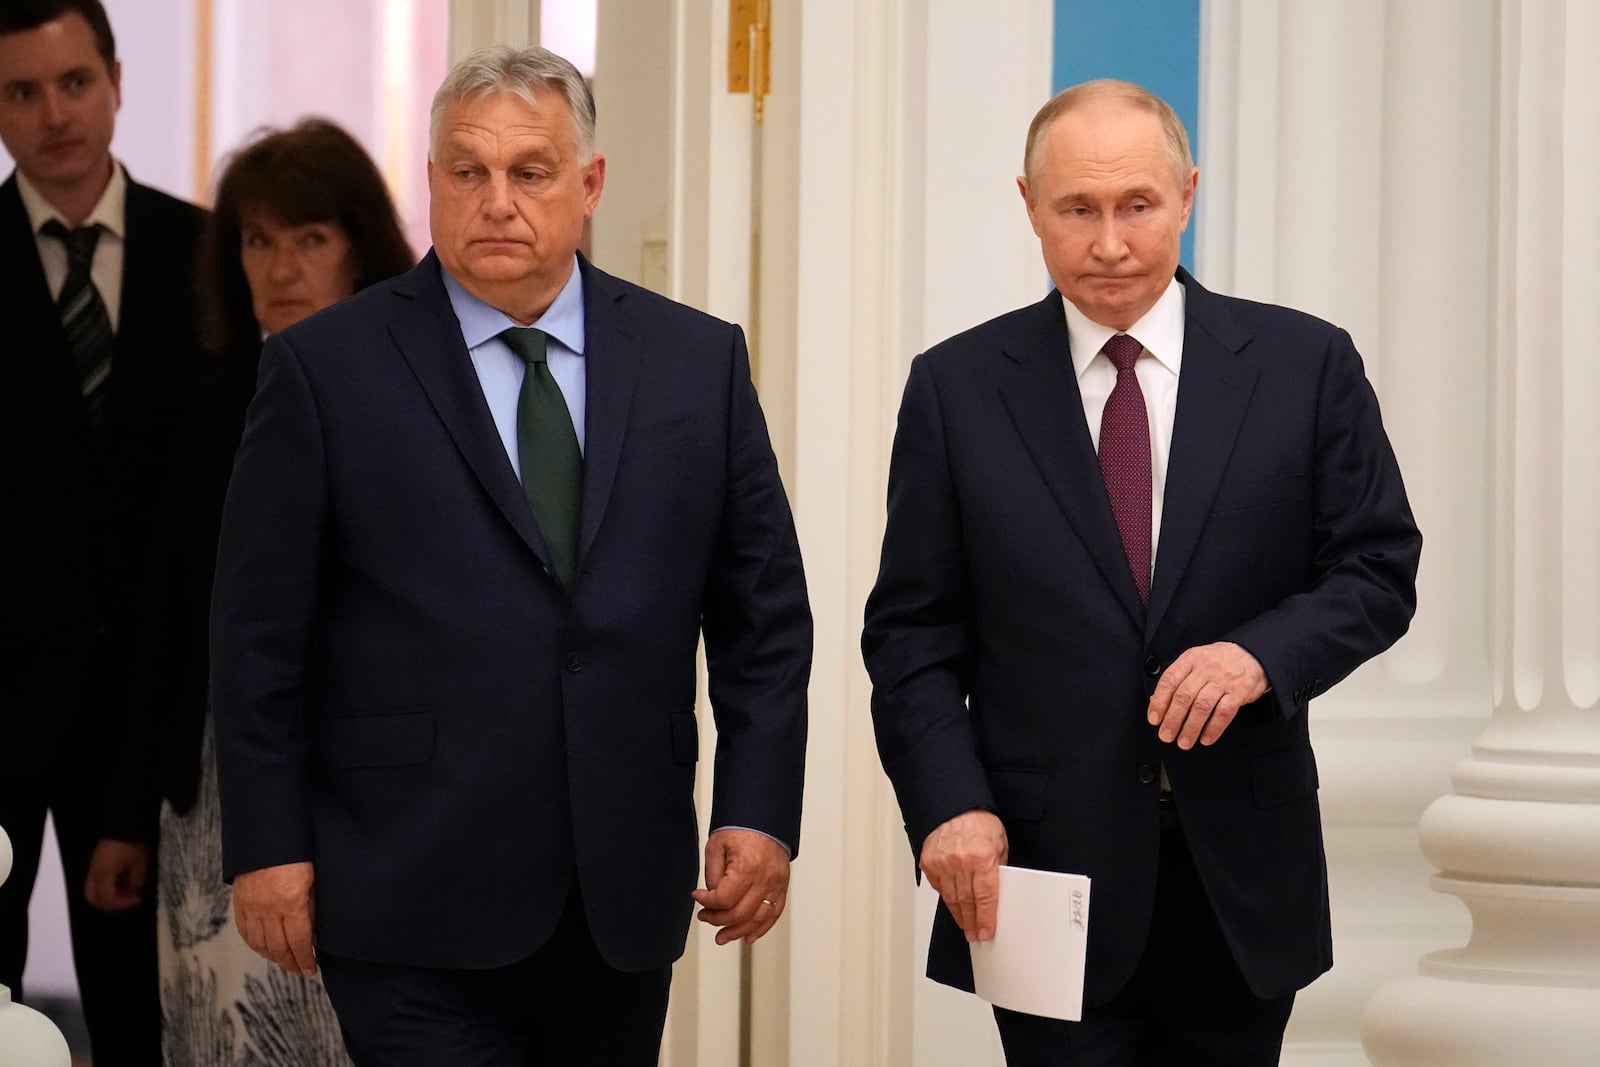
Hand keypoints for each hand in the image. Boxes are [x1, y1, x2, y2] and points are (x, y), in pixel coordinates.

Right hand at [83, 839, 150, 911]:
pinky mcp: (96, 862)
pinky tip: (122, 882)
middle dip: (110, 904)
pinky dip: (107, 886)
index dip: (122, 904)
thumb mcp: (140, 863)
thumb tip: (134, 892)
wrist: (126, 821)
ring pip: (92, 890)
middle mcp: (93, 873)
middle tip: (127, 901)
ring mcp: (93, 867)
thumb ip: (136, 882)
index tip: (137, 899)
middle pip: (93, 897)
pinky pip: (95, 881)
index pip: (106, 899)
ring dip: (108, 896)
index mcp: (103, 874)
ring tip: (126, 892)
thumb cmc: (133, 843)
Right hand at [233, 861, 317, 974]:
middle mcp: (269, 909)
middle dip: (291, 962)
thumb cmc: (296, 852)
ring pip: (261, 944)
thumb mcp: (313, 877)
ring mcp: (252, 907)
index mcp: (291, 902)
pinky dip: (255, 945)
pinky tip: (264, 950)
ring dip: (274, 957)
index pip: (299, 941)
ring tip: (285, 963)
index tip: (311, 968)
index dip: (305, 959)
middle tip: (301, 970)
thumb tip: (313, 931)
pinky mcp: (240, 903)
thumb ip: (312, 904)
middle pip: (279, 947)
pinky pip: (246, 932)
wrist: (265, 835)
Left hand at [692, 828, 790, 945]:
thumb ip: (712, 875)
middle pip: (739, 914)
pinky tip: (749, 936)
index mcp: (746, 868)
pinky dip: (761, 929)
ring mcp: (775, 885)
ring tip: (723, 937)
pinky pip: (774, 914)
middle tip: (706, 917)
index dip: (706, 902)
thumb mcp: (716, 846)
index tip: (698, 897)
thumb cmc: (741, 829)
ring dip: (738, 932)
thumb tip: (712, 897)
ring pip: (757, 920)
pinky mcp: (782, 887)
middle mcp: (764, 880)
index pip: (723, 899)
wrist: (764, 820)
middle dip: (718, 920)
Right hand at [919, 810, 1006, 941]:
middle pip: (967, 902)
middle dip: (972, 922)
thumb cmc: (978, 820)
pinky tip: (953, 903)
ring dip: (959, 915)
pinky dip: (946, 896)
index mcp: (982, 857)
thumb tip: (998, 891)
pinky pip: (938, 887)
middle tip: (975, 934)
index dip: (986, 919)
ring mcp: (942, 863)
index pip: (985, 898)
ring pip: (951, 898)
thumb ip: (998, 868)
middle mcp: (961, 862)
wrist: (954, 804)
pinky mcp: (929, 862)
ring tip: (965, 924)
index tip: (986, 932)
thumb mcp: (999, 843)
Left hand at [1147, 642, 1268, 748]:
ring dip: (1191, 727)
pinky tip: (1206, 738)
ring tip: (1184, 742)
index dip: (1159, 702)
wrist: (1252, 654)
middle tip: (1166, 735)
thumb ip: (1179, 678)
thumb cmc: (1219, 661)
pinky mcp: (1239, 692)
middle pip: (1183, 696)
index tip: (1154, 719)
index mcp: (1191, 659)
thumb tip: (1157, 701)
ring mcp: (1223, 680)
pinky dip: (1213, 728)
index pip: (1169, 681)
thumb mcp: (1196, 661)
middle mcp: (1205, 668)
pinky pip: (1223, 713)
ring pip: (1202, 706)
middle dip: (1172, 719)